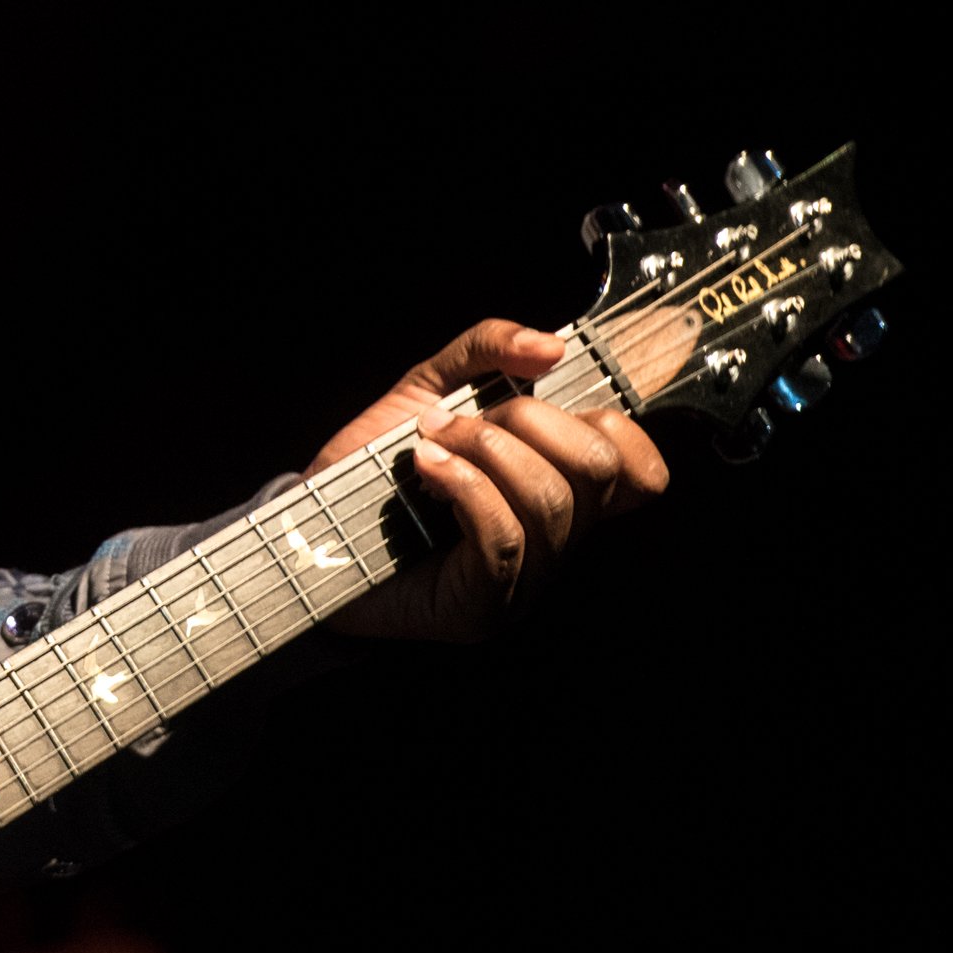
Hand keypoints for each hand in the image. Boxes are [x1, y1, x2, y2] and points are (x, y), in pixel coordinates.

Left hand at [311, 318, 668, 641]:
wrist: (312, 526)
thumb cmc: (378, 463)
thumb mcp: (431, 385)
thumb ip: (489, 350)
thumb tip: (551, 345)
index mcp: (563, 489)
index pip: (641, 469)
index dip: (616, 424)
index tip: (553, 391)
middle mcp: (559, 538)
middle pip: (598, 468)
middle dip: (528, 420)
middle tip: (461, 419)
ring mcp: (528, 578)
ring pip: (549, 499)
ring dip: (483, 449)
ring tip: (429, 443)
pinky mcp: (485, 606)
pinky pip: (503, 537)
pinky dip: (465, 485)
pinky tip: (427, 468)